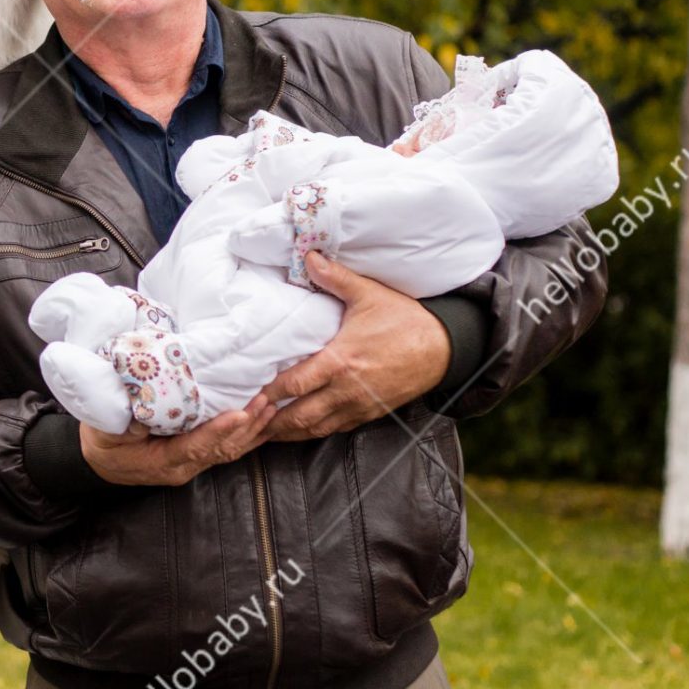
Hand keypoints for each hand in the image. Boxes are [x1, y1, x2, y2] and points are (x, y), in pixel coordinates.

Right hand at [79, 394, 273, 485]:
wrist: (97, 462)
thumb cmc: (102, 440)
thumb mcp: (106, 428)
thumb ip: (127, 419)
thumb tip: (146, 404)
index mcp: (161, 461)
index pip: (195, 447)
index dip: (218, 431)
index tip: (239, 414)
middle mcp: (182, 467)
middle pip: (221, 449)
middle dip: (246, 426)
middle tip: (265, 400)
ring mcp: (191, 465)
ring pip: (229, 450)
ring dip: (252, 429)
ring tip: (270, 405)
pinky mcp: (195, 458)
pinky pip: (226, 448)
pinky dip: (246, 434)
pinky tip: (261, 420)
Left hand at [261, 251, 451, 440]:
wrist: (444, 348)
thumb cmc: (404, 320)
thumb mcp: (368, 294)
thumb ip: (335, 277)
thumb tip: (308, 255)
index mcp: (340, 361)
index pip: (293, 384)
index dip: (266, 394)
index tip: (245, 397)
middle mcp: (347, 390)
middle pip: (299, 416)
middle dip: (270, 423)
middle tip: (245, 424)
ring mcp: (359, 406)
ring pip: (316, 429)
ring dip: (289, 433)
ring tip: (264, 433)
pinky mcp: (370, 414)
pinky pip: (336, 429)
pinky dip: (313, 431)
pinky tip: (299, 429)